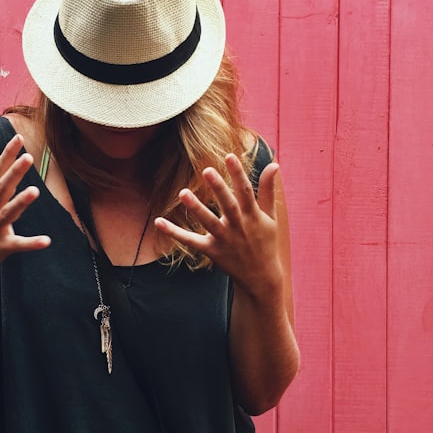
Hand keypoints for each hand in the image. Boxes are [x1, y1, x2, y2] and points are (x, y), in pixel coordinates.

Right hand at [0, 134, 51, 277]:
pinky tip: (46, 241)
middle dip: (14, 173)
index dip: (7, 155)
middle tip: (28, 157)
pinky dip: (31, 243)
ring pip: (8, 213)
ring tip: (35, 191)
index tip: (18, 138)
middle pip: (1, 188)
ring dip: (20, 203)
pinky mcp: (1, 247)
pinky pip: (17, 244)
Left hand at [155, 154, 282, 298]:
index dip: (238, 174)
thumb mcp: (270, 216)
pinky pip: (190, 241)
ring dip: (196, 208)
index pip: (246, 191)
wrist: (261, 277)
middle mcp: (238, 227)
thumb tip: (274, 164)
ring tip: (183, 193)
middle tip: (207, 170)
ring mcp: (224, 240)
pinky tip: (159, 222)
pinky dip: (174, 233)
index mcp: (253, 216)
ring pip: (208, 222)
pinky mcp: (211, 251)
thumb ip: (268, 190)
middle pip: (228, 205)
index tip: (230, 156)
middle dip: (219, 188)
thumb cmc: (265, 242)